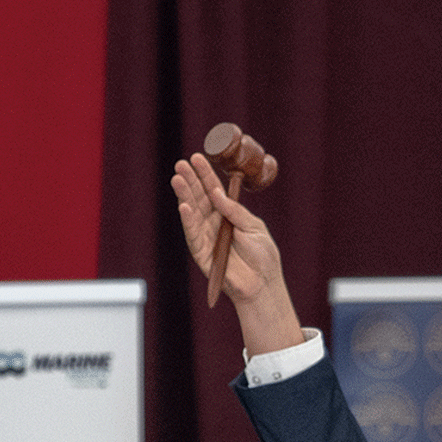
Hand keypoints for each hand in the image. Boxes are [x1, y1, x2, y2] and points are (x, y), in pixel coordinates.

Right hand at [170, 154, 303, 354]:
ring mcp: (206, 236)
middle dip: (190, 180)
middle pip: (199, 197)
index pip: (213, 190)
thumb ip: (235, 211)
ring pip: (192, 212)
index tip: (197, 158)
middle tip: (181, 164)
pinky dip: (188, 220)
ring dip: (184, 195)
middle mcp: (214, 222)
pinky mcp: (201, 252)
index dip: (205, 174)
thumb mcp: (254, 226)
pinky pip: (193, 234)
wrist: (263, 283)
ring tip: (177, 179)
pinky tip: (184, 205)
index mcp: (228, 213)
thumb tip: (217, 194)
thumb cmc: (262, 255)